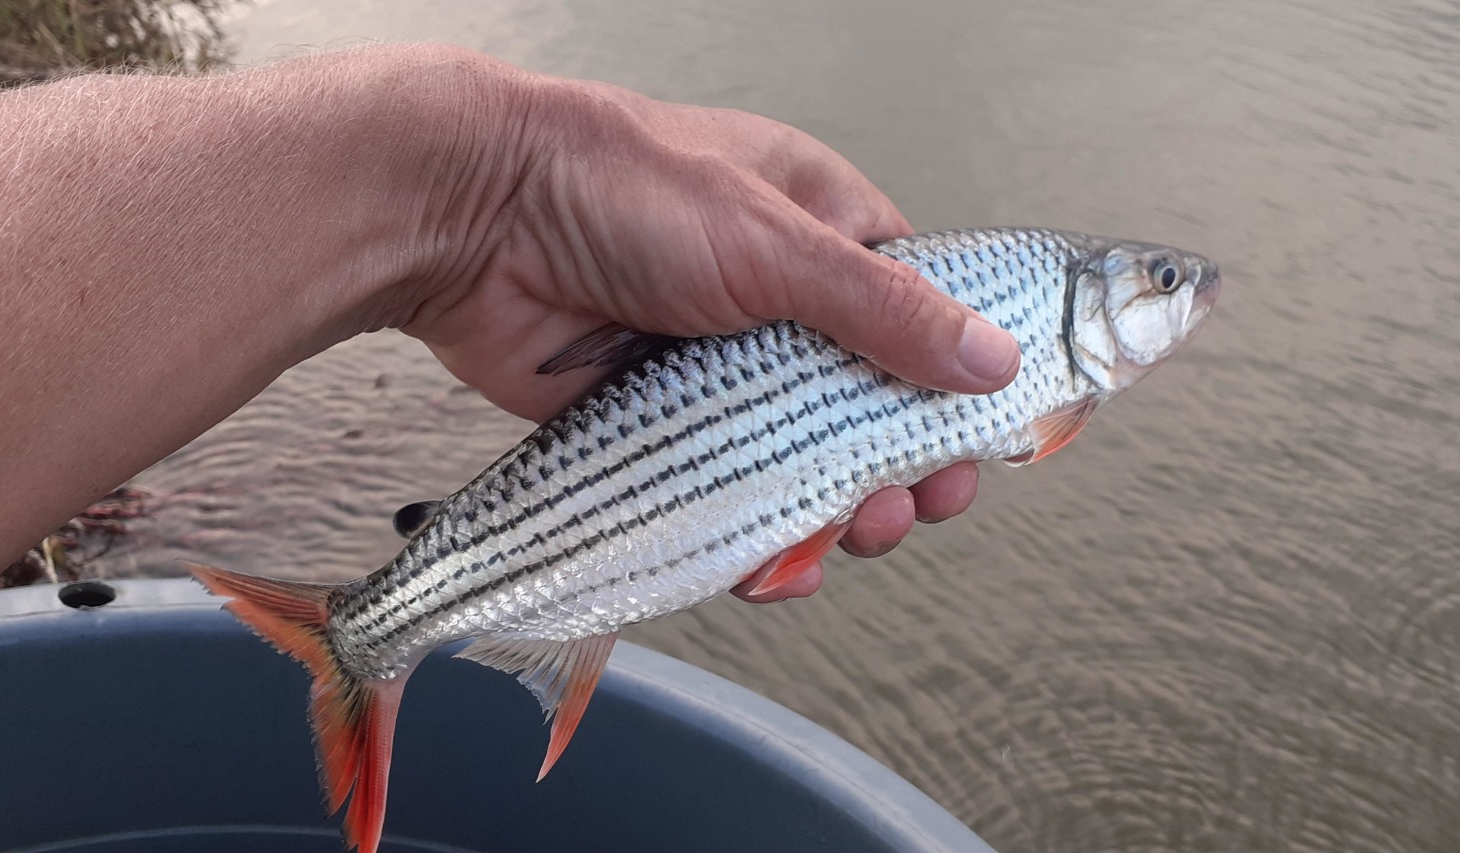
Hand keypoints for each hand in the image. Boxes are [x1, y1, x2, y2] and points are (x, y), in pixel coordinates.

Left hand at [393, 55, 1021, 600]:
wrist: (468, 221)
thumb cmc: (617, 188)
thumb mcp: (774, 244)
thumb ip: (885, 311)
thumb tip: (992, 361)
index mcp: (819, 225)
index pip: (919, 310)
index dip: (955, 379)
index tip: (979, 440)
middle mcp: (776, 297)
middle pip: (868, 401)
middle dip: (898, 463)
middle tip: (912, 506)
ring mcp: (717, 364)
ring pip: (799, 458)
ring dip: (833, 509)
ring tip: (844, 536)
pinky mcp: (661, 421)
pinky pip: (726, 490)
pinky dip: (755, 533)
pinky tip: (771, 563)